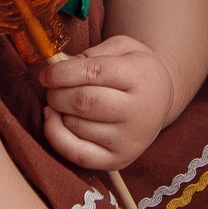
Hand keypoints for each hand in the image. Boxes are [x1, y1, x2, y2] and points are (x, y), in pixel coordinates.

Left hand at [39, 35, 176, 171]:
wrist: (161, 100)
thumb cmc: (135, 70)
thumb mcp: (122, 48)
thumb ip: (90, 55)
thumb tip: (56, 68)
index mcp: (139, 77)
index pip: (94, 73)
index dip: (62, 73)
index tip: (46, 74)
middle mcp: (138, 111)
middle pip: (83, 102)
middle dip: (57, 93)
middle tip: (52, 88)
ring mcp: (129, 139)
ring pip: (76, 126)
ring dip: (58, 112)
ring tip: (62, 102)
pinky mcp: (119, 159)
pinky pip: (78, 155)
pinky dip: (57, 137)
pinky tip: (54, 120)